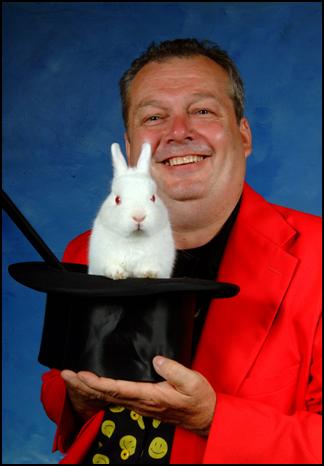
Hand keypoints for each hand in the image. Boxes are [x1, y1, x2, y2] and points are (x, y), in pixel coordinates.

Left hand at [63, 356, 215, 435]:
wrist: (205, 417)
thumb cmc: (199, 399)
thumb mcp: (191, 381)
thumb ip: (173, 369)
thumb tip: (155, 359)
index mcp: (150, 396)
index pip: (118, 389)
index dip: (98, 382)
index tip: (81, 375)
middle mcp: (141, 402)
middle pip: (107, 394)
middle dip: (84, 385)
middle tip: (65, 374)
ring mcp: (141, 404)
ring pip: (109, 397)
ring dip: (89, 388)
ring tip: (73, 378)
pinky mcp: (143, 403)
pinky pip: (117, 397)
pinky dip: (101, 391)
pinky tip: (95, 386)